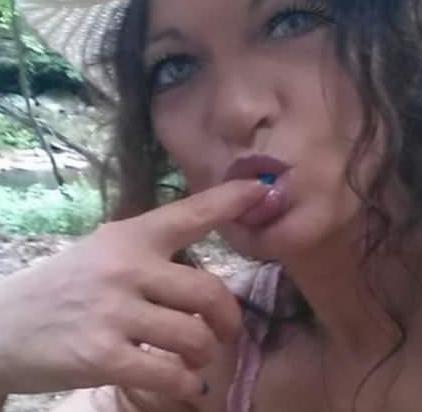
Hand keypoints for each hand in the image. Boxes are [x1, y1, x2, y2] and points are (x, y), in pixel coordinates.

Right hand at [0, 180, 266, 399]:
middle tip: (227, 331)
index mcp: (132, 236)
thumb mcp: (107, 249)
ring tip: (194, 358)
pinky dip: (186, 384)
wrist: (6, 324)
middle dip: (229, 320)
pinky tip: (181, 383)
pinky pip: (169, 374)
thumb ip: (153, 249)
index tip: (263, 190)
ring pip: (194, 337)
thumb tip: (206, 256)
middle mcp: (127, 267)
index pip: (190, 213)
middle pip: (208, 292)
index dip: (230, 200)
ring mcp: (115, 312)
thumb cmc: (68, 284)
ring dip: (204, 355)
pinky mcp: (102, 356)